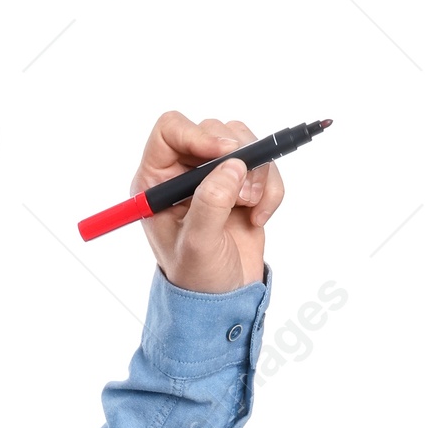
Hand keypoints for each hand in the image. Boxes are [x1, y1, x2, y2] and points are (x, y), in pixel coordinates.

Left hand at [136, 112, 283, 293]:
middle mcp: (181, 172)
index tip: (226, 153)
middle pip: (214, 130)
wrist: (224, 297)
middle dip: (237, 159)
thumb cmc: (197, 277)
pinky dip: (271, 188)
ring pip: (243, 142)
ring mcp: (212, 176)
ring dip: (258, 174)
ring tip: (250, 208)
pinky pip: (265, 163)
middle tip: (243, 196)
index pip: (170, 130)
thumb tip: (232, 165)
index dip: (198, 134)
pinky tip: (259, 217)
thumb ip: (210, 204)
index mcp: (156, 183)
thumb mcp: (198, 245)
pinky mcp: (241, 183)